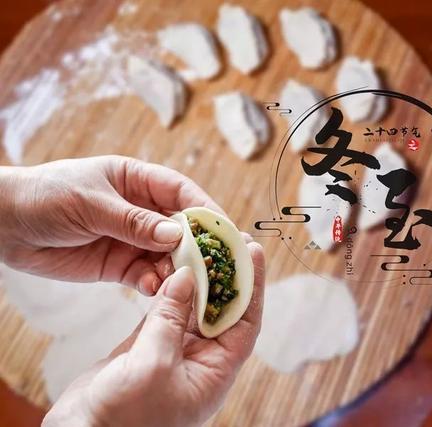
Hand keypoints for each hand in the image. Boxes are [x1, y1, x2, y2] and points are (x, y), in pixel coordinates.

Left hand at [0, 155, 223, 294]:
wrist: (4, 224)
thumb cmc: (46, 196)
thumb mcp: (92, 204)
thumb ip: (135, 222)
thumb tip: (178, 235)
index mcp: (138, 181)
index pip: (182, 193)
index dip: (206, 210)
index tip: (225, 231)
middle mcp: (141, 210)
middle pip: (182, 228)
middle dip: (198, 246)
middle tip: (214, 266)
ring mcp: (131, 239)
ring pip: (167, 255)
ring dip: (177, 269)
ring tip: (183, 283)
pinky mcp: (118, 265)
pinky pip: (145, 275)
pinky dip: (154, 283)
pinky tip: (154, 289)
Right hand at [43, 243, 264, 426]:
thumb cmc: (124, 418)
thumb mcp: (154, 364)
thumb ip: (171, 318)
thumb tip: (189, 276)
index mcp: (215, 373)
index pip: (244, 322)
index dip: (251, 286)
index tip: (252, 252)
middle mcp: (199, 362)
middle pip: (221, 311)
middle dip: (225, 276)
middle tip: (227, 240)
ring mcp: (172, 354)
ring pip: (191, 309)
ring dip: (194, 279)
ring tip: (198, 246)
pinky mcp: (146, 349)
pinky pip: (164, 313)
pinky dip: (166, 291)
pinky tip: (168, 267)